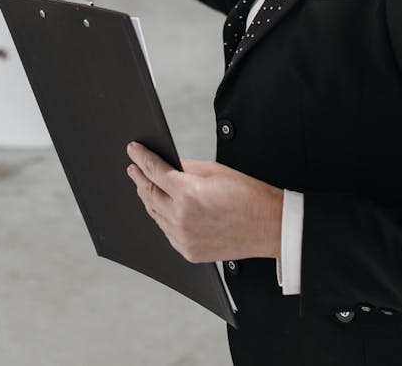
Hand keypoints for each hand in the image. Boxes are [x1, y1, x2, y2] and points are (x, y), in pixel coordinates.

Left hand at [125, 142, 282, 263]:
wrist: (268, 226)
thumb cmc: (247, 196)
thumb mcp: (214, 171)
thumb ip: (186, 167)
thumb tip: (168, 163)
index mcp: (188, 193)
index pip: (154, 171)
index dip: (141, 158)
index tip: (133, 150)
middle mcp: (181, 217)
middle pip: (150, 194)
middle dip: (140, 178)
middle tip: (134, 167)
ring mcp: (183, 238)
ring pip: (155, 214)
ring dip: (149, 198)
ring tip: (145, 185)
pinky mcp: (188, 251)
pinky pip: (166, 231)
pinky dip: (162, 217)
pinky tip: (162, 207)